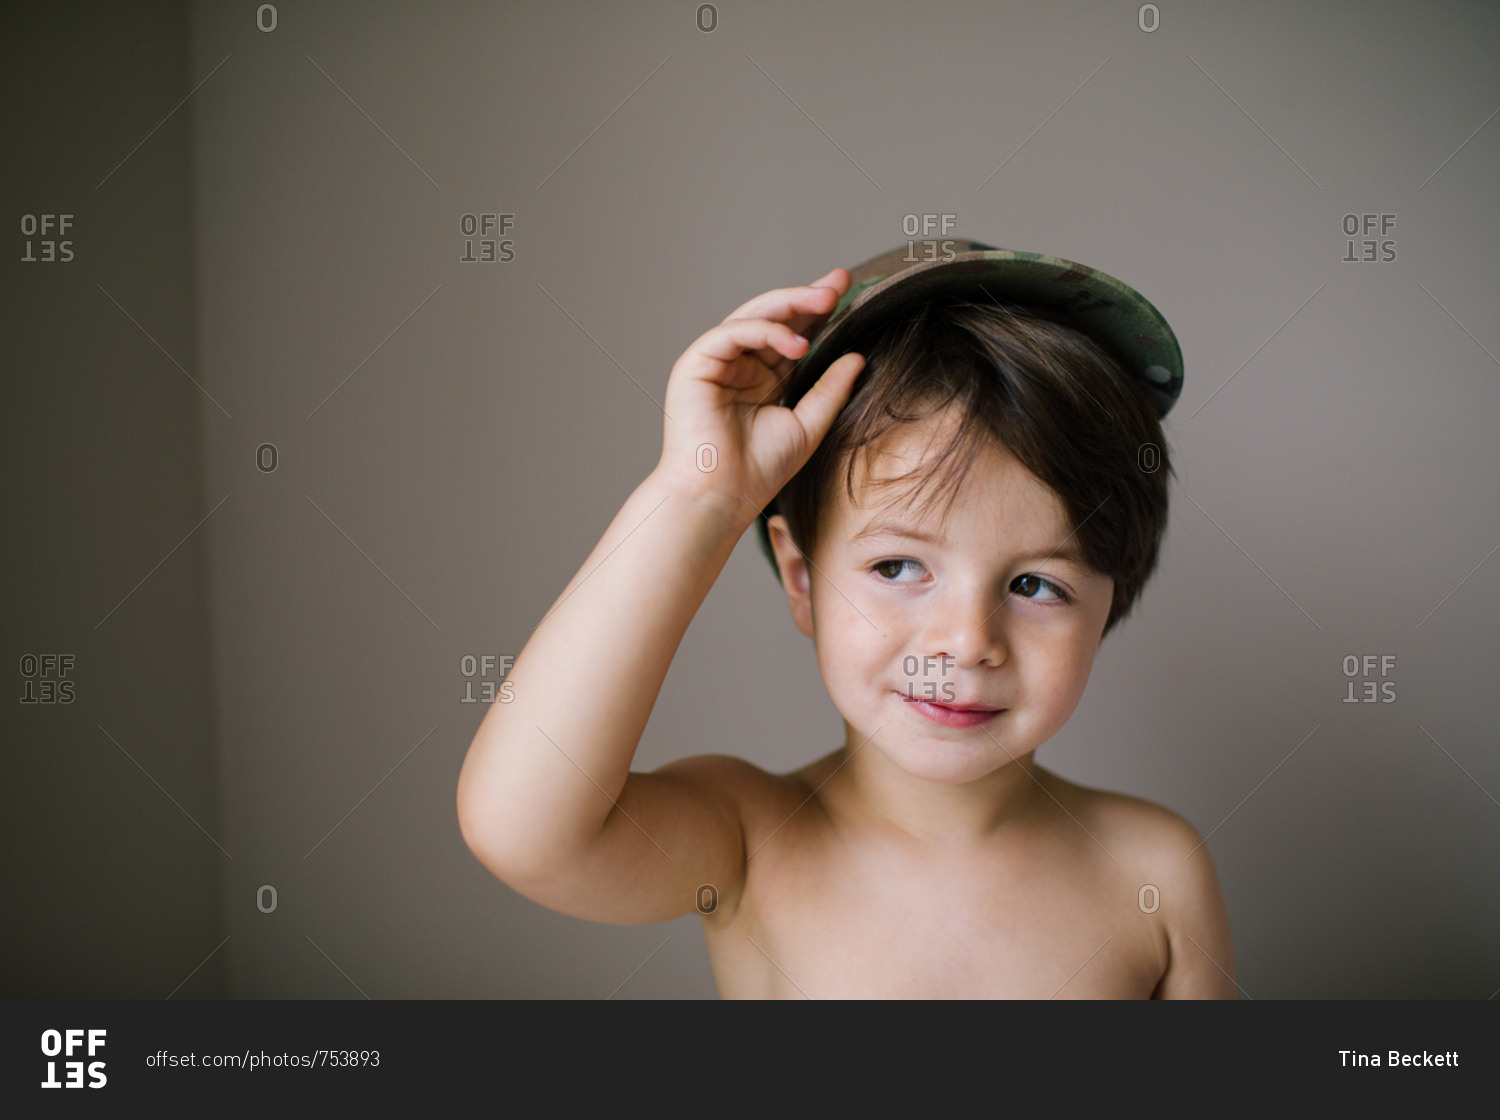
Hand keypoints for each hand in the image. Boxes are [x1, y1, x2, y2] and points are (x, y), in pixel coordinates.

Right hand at [656, 267, 865, 521]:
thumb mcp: (808, 425)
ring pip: (753, 317)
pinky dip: (765, 331)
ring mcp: (715, 362)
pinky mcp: (695, 364)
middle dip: (806, 298)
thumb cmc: (757, 471)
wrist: (721, 496)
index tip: (849, 294)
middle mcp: (737, 365)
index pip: (792, 335)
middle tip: (840, 283)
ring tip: (825, 300)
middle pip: (774, 318)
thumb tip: (858, 358)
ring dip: (790, 305)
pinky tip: (797, 343)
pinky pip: (732, 333)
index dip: (817, 314)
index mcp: (760, 378)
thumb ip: (830, 391)